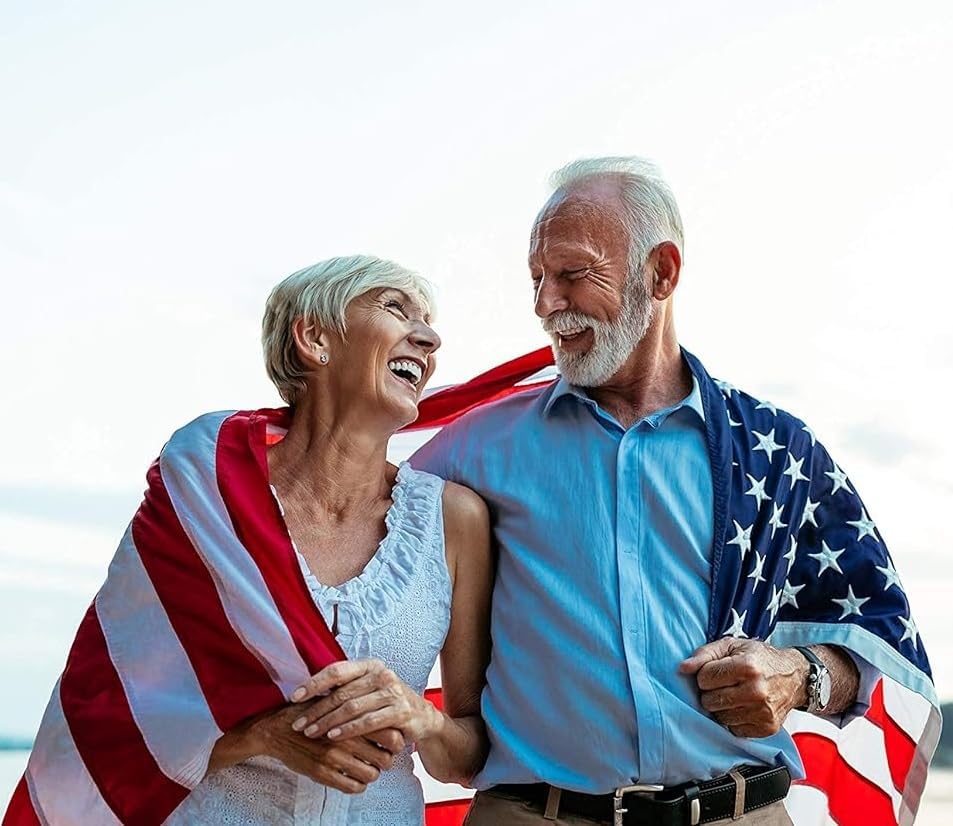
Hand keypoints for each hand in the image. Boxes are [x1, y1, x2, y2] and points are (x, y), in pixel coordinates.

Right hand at [238, 702, 402, 793]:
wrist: (276, 729)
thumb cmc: (308, 712)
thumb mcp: (333, 699)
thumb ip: (357, 706)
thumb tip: (383, 711)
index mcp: (352, 718)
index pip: (390, 735)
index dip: (397, 741)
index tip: (392, 742)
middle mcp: (346, 738)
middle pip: (385, 758)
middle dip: (387, 760)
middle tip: (382, 757)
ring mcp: (334, 758)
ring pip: (371, 775)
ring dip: (373, 773)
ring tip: (368, 768)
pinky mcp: (322, 773)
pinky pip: (352, 787)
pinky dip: (358, 785)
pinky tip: (355, 778)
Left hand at [290, 658, 442, 743]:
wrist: (422, 716)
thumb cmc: (387, 703)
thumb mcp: (368, 689)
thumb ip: (345, 688)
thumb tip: (307, 692)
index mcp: (370, 665)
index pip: (336, 671)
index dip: (313, 683)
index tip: (294, 697)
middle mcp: (381, 674)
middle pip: (341, 692)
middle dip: (316, 709)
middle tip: (298, 724)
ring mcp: (392, 692)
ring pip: (352, 707)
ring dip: (328, 722)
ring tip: (310, 732)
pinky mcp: (400, 711)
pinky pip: (368, 721)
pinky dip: (348, 730)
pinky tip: (333, 737)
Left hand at [679, 638, 807, 737]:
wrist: (795, 676)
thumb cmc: (759, 658)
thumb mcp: (732, 646)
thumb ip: (705, 654)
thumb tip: (683, 668)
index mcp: (747, 667)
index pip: (704, 678)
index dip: (705, 674)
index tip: (715, 671)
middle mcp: (756, 691)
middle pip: (709, 700)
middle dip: (711, 692)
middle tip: (724, 684)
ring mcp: (763, 712)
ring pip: (719, 717)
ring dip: (721, 707)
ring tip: (734, 694)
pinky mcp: (766, 728)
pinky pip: (733, 729)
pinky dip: (734, 719)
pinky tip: (743, 707)